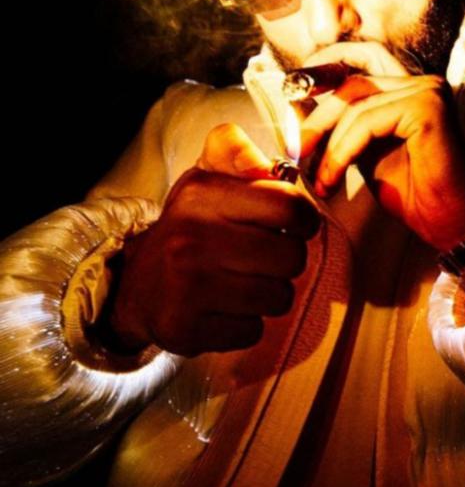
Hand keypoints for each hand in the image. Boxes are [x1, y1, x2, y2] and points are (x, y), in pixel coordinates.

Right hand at [102, 124, 320, 357]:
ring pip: (279, 297)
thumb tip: (270, 163)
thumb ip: (238, 155)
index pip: (289, 206)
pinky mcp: (185, 329)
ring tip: (246, 282)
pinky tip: (226, 308)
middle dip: (286, 259)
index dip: (304, 217)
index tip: (295, 224)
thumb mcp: (208, 180)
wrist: (137, 285)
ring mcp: (186, 287)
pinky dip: (247, 323)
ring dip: (271, 293)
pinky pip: (253, 331)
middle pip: (292, 257)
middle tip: (264, 257)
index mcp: (202, 194)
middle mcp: (191, 238)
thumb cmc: (191, 228)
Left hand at [299, 42, 464, 250]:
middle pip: (352, 85)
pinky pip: (367, 123)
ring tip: (321, 179)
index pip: (358, 71)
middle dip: (317, 119)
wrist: (449, 223)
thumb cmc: (413, 193)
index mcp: (409, 89)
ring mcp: (427, 92)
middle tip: (297, 149)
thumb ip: (344, 129)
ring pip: (356, 106)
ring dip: (329, 146)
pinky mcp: (427, 109)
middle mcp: (421, 83)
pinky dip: (342, 151)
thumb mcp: (366, 152)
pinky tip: (333, 177)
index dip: (322, 76)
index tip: (292, 99)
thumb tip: (299, 113)